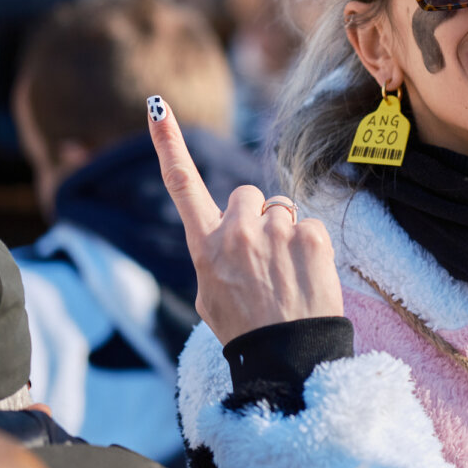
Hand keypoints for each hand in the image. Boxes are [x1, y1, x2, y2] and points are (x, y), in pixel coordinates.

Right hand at [147, 95, 343, 343]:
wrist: (286, 360)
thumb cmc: (246, 331)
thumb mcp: (210, 295)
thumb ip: (214, 253)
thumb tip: (224, 235)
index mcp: (205, 246)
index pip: (181, 185)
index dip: (167, 143)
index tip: (157, 107)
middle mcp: (236, 232)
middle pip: (248, 195)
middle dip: (256, 217)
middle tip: (263, 258)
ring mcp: (275, 232)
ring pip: (282, 209)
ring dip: (285, 233)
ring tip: (285, 274)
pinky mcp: (310, 238)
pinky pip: (310, 225)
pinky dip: (311, 247)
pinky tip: (306, 277)